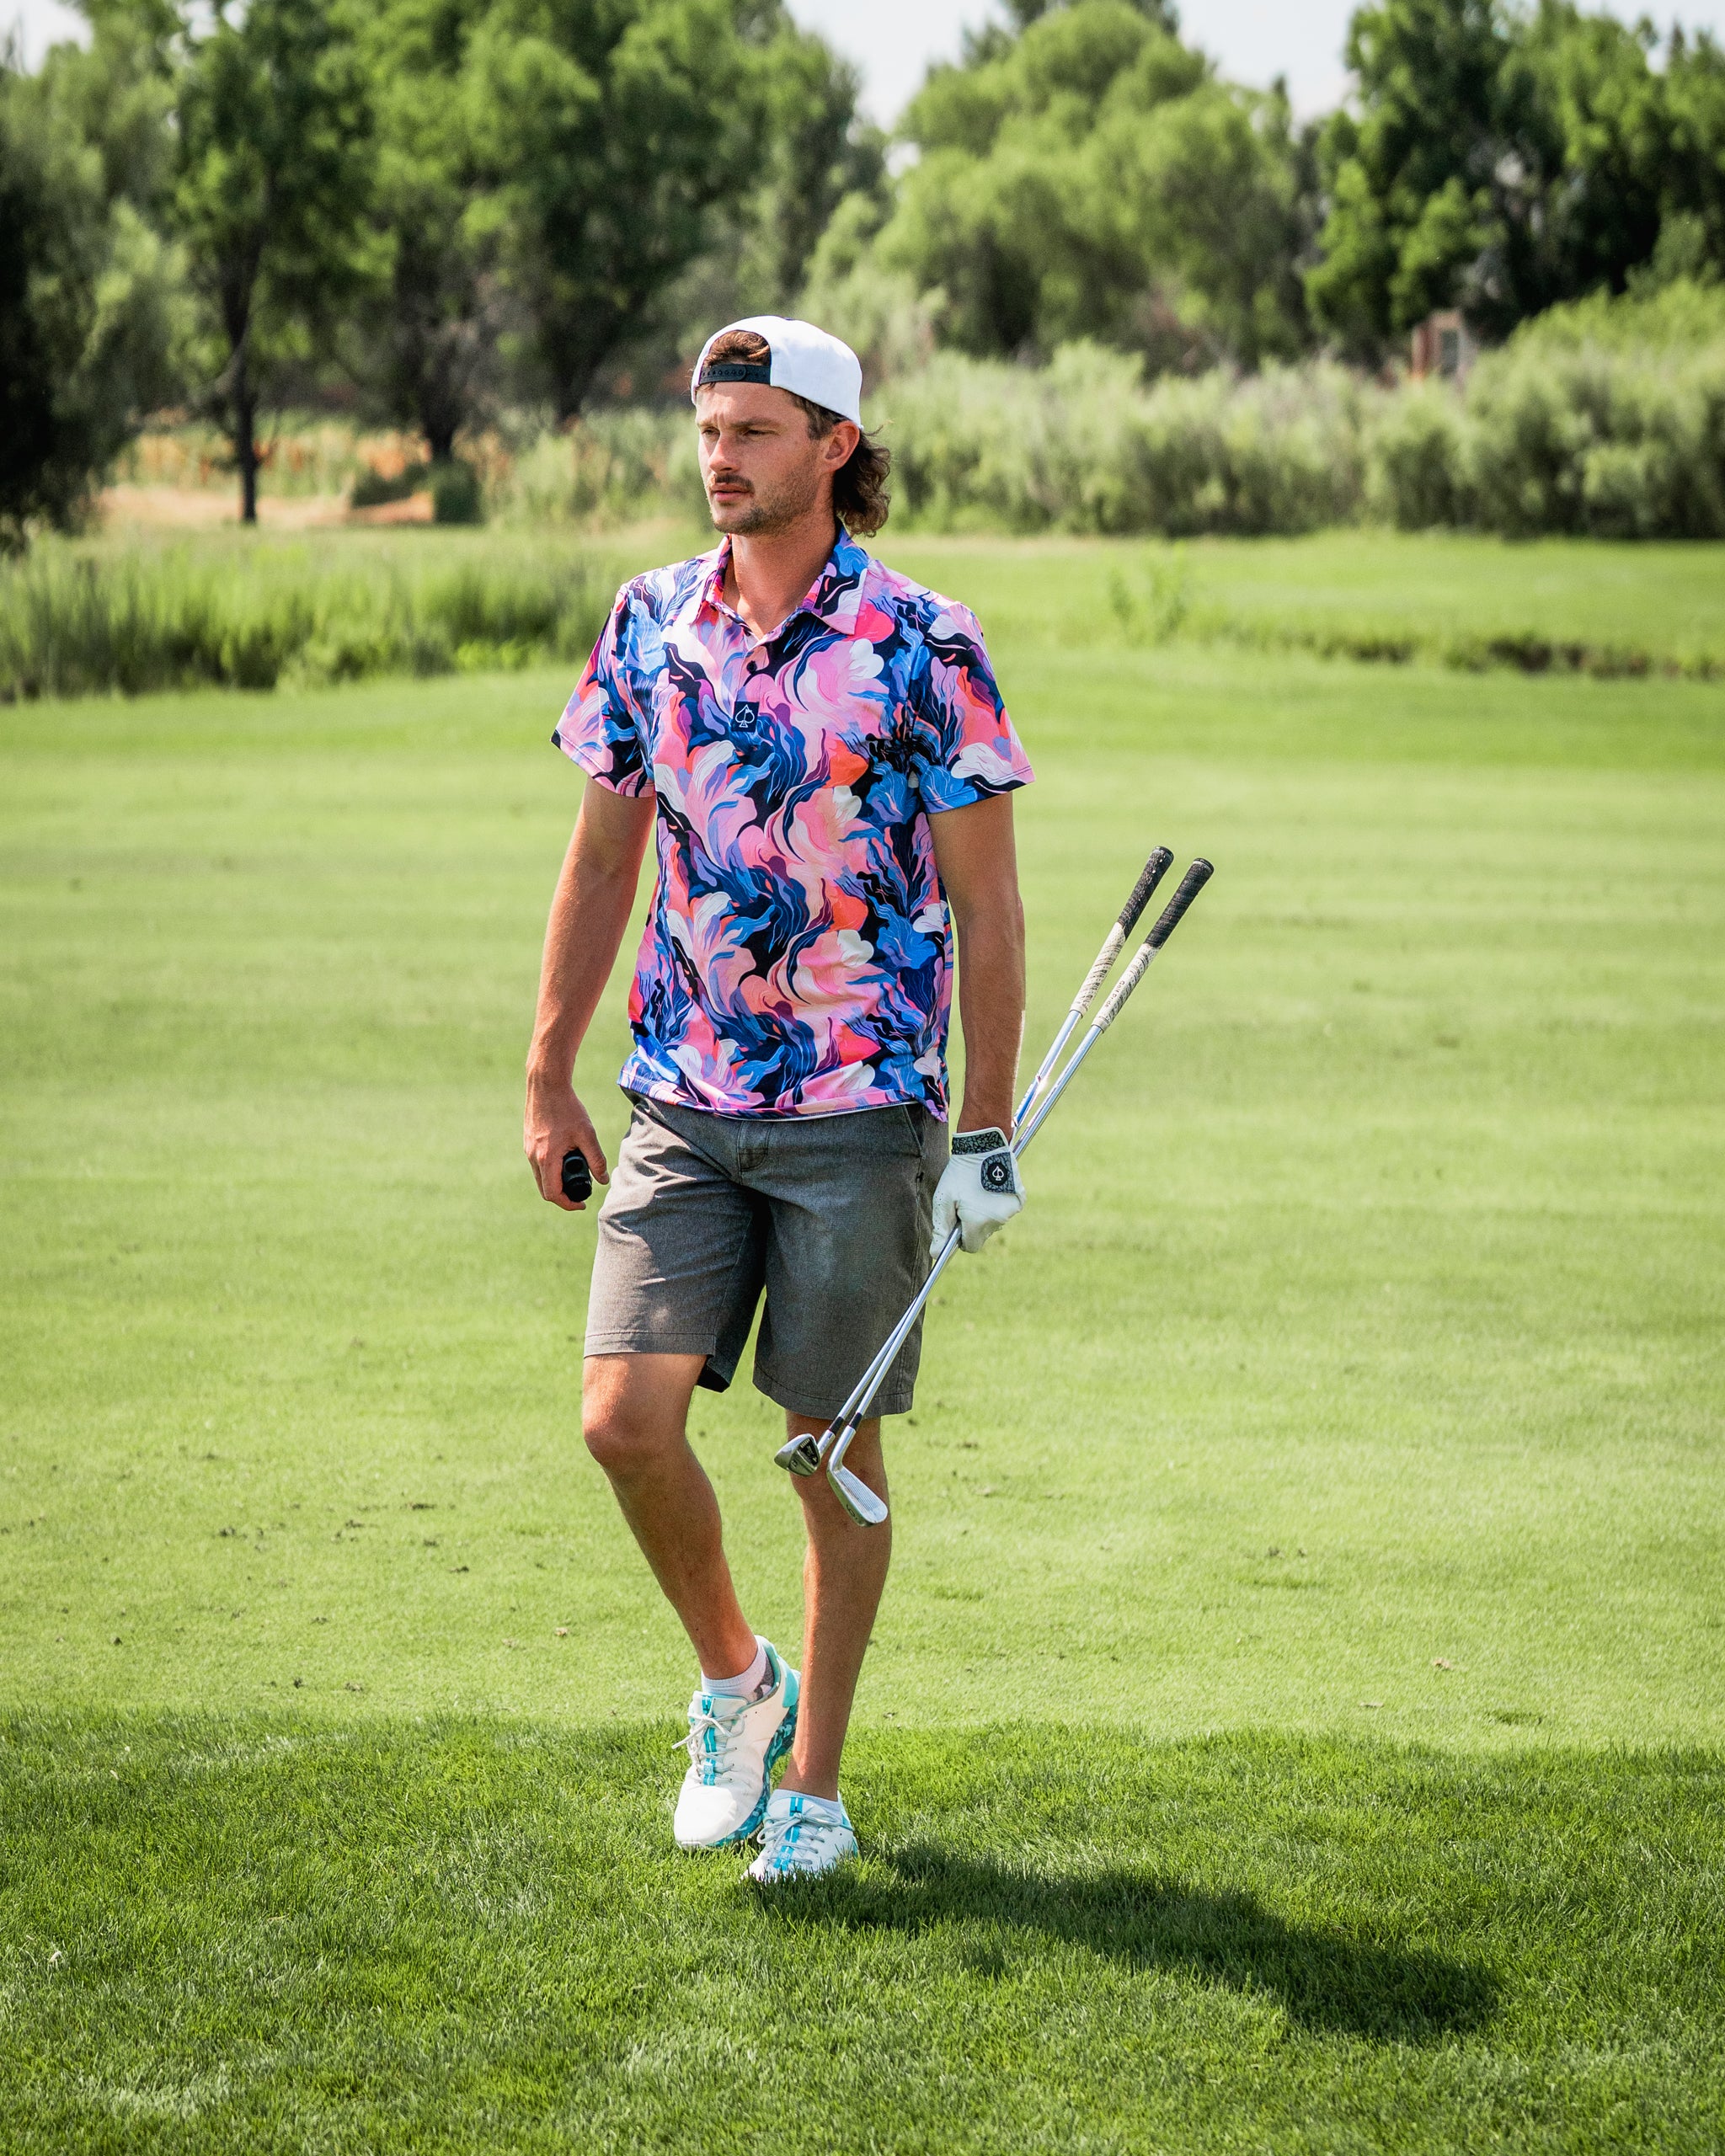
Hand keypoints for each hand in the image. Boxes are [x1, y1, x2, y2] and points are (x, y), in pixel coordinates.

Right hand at [524, 1073, 608, 1210]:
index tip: (581, 1204)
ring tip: (575, 1176)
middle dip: (562, 1196)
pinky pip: (537, 1164)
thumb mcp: (587, 1134)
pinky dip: (550, 1169)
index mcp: (546, 1158)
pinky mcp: (529, 1141)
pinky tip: (565, 1160)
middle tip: (580, 1194)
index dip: (568, 1204)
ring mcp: (528, 1149)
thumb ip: (596, 1159)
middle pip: (544, 1189)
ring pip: (540, 1177)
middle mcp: (533, 1156)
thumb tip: (603, 1180)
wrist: (546, 1085)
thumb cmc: (567, 1108)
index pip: (552, 1194)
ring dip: (556, 1182)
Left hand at [930, 1128, 1023, 1256]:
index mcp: (977, 1222)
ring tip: (979, 1191)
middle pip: (983, 1235)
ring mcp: (1011, 1210)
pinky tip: (991, 1187)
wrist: (984, 1144)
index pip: (970, 1247)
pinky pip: (1007, 1211)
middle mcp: (998, 1220)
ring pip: (995, 1223)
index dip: (961, 1238)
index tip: (957, 1223)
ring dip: (986, 1214)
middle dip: (974, 1225)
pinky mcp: (1020, 1200)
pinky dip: (999, 1204)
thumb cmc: (959, 1172)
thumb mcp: (944, 1199)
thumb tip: (935, 1255)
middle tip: (966, 1202)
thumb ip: (941, 1229)